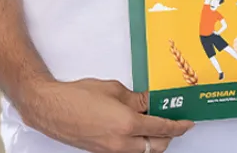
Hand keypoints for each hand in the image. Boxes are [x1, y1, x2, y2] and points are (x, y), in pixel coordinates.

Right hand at [18, 78, 192, 152]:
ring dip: (152, 142)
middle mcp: (120, 143)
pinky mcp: (100, 152)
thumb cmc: (79, 95)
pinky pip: (126, 151)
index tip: (187, 123)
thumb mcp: (115, 90)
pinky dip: (136, 144)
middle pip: (156, 147)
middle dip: (168, 136)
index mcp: (127, 125)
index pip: (162, 129)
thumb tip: (151, 102)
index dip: (178, 126)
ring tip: (153, 124)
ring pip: (141, 152)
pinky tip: (135, 130)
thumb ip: (137, 99)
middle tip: (172, 122)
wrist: (49, 107)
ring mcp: (109, 151)